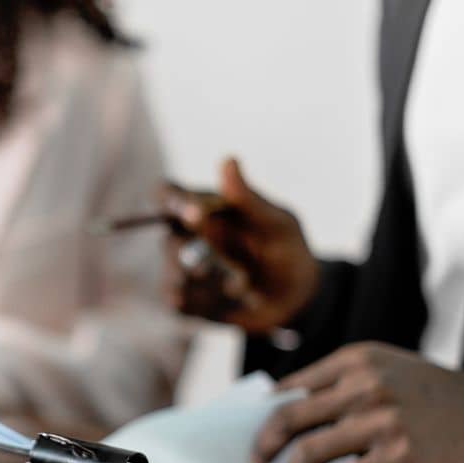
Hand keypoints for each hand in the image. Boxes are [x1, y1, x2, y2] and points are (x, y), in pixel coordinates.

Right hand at [164, 158, 319, 332]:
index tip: (191, 213)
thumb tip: (227, 159)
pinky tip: (226, 300)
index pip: (169, 194)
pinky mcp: (186, 299)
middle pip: (168, 240)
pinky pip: (177, 302)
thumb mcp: (277, 224)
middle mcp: (188, 236)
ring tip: (238, 287)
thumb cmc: (288, 252)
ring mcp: (184, 269)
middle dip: (194, 254)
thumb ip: (248, 199)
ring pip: (172, 274)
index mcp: (205, 208)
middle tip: (218, 264)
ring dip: (207, 282)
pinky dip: (203, 302)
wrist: (295, 301)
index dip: (170, 200)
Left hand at [252, 342, 463, 462]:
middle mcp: (363, 386)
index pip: (292, 388)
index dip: (267, 413)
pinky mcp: (397, 456)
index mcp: (355, 360)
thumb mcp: (387, 367)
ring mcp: (380, 421)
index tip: (258, 429)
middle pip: (290, 417)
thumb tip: (286, 406)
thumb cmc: (434, 395)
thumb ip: (342, 381)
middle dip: (266, 442)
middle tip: (259, 457)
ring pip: (309, 450)